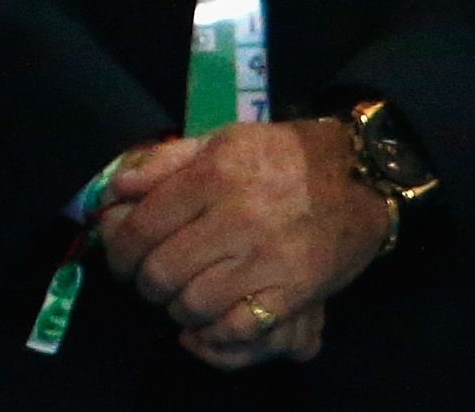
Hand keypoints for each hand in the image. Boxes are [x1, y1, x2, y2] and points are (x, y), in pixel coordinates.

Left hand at [97, 120, 386, 363]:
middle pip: (163, 270)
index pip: (143, 226)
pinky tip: (204, 326)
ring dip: (176, 308)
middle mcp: (236, 219)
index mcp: (212, 178)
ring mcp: (267, 259)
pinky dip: (214, 334)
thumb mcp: (219, 140)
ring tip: (176, 298)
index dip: (119, 250)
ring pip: (195, 303)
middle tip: (145, 282)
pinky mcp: (296, 291)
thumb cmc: (280, 155)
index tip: (118, 260)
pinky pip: (241, 327)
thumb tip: (115, 189)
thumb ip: (163, 163)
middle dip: (143, 284)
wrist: (358, 176)